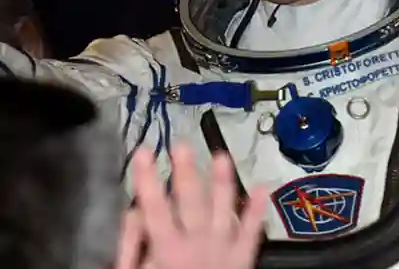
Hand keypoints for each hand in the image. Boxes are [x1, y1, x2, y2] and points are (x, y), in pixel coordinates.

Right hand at [114, 144, 268, 268]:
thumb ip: (131, 247)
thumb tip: (134, 212)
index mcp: (166, 249)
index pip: (154, 207)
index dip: (147, 178)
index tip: (143, 150)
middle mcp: (196, 245)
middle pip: (190, 201)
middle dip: (185, 170)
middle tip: (181, 144)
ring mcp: (222, 250)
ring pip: (223, 210)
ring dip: (223, 182)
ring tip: (222, 155)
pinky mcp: (241, 260)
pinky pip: (252, 234)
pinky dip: (258, 211)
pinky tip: (264, 187)